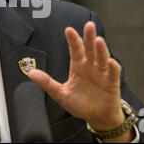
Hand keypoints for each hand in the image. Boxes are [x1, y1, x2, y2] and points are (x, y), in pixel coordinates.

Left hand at [29, 21, 126, 135]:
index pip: (75, 49)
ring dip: (101, 49)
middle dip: (89, 37)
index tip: (68, 30)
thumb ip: (46, 82)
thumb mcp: (60, 93)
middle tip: (89, 25)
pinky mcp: (112, 83)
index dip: (73, 40)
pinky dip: (112, 67)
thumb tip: (31, 73)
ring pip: (101, 58)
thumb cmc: (80, 104)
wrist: (97, 118)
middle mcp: (90, 66)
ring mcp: (101, 73)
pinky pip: (112, 73)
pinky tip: (110, 62)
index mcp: (78, 66)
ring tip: (98, 40)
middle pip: (90, 49)